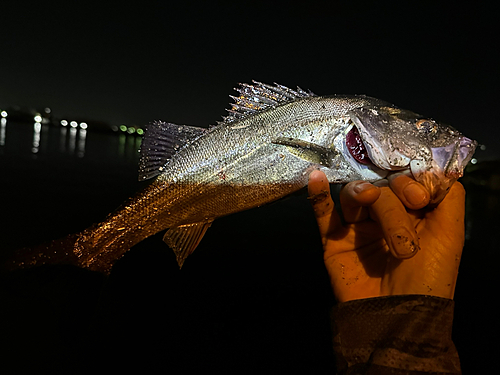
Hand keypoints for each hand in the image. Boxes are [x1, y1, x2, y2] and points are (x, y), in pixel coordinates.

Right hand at [308, 170, 464, 301]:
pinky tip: (316, 178)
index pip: (405, 180)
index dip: (409, 179)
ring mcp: (357, 227)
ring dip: (363, 193)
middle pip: (381, 186)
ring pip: (355, 195)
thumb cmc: (428, 280)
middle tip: (405, 208)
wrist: (397, 317)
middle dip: (392, 197)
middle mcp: (384, 217)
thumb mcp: (450, 235)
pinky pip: (323, 212)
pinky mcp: (334, 240)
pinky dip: (318, 194)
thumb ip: (448, 196)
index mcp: (412, 214)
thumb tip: (433, 166)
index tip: (417, 196)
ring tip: (368, 199)